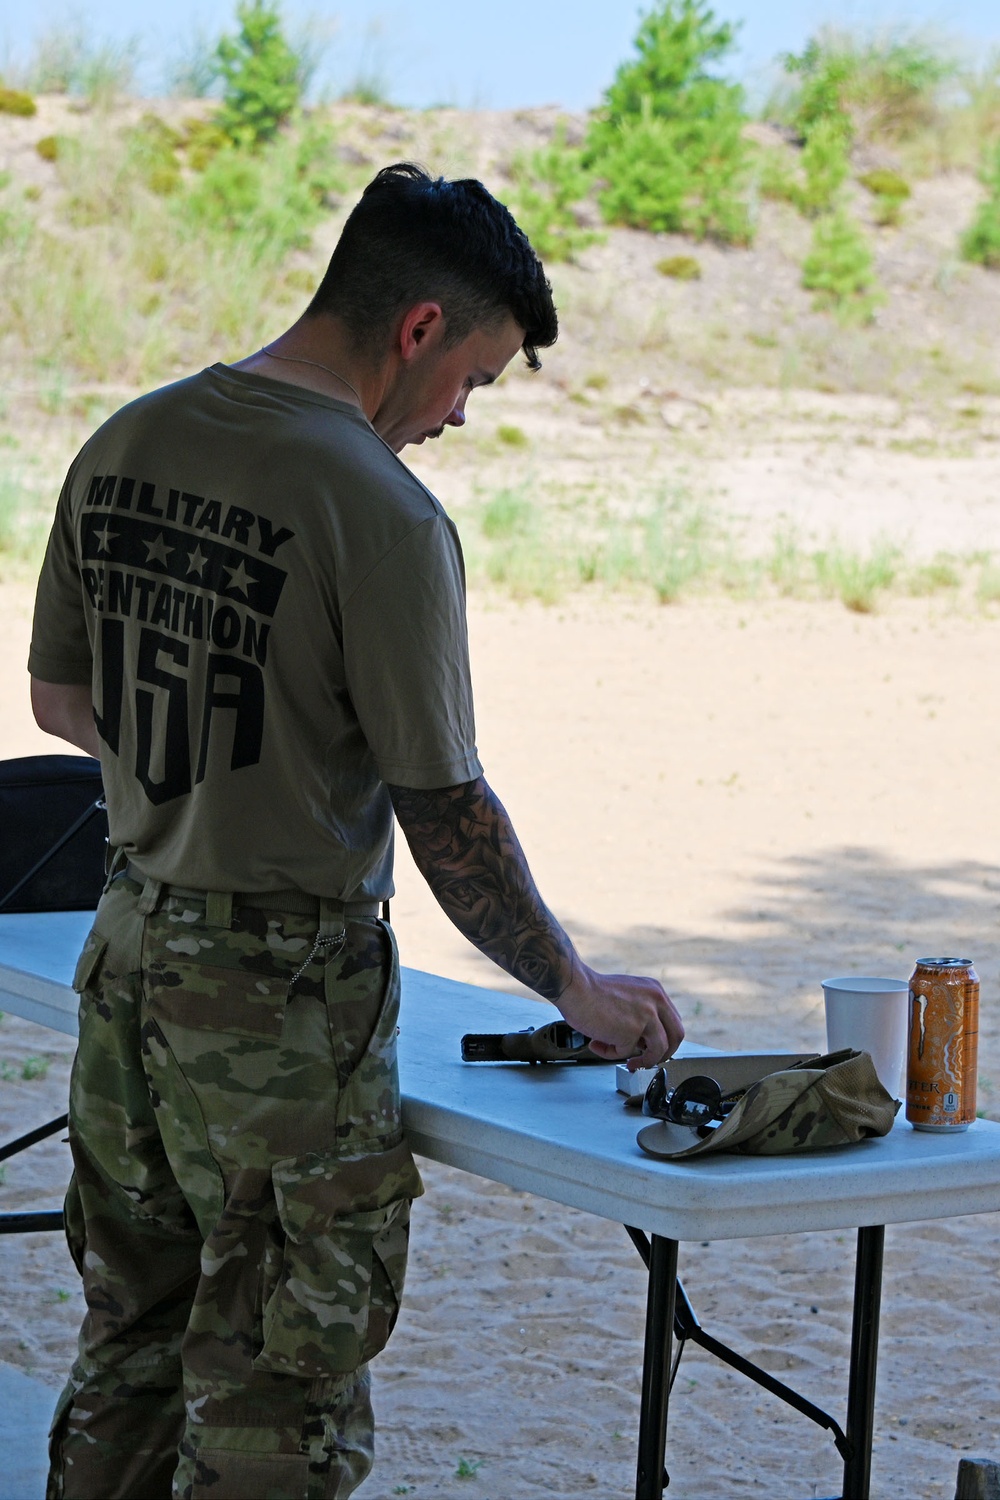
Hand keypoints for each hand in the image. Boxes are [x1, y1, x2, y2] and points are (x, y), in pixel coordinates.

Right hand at [556, 962, 683, 1068]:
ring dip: (644, 1062)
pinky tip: (596, 1043)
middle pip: (676, 1036)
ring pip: (659, 1050)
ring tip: (628, 1062)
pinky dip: (610, 1053)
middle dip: (663, 1054)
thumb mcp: (627, 994)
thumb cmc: (591, 991)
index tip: (651, 1047)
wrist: (575, 987)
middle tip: (647, 1060)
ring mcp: (646, 1016)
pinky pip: (625, 1052)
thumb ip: (640, 1011)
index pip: (673, 1021)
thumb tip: (641, 1039)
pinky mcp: (632, 1031)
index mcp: (655, 991)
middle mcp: (656, 1001)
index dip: (664, 1038)